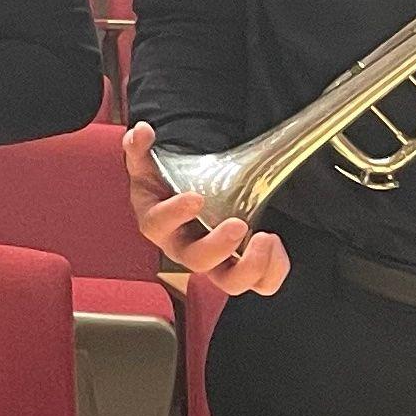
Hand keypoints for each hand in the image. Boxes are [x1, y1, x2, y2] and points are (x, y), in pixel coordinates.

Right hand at [123, 121, 288, 297]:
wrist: (193, 201)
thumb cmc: (170, 187)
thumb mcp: (150, 165)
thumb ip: (139, 147)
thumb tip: (141, 131)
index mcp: (160, 224)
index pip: (159, 225)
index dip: (175, 214)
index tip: (195, 198)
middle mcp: (185, 248)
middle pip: (195, 261)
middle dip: (218, 245)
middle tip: (238, 224)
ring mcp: (214, 263)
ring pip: (229, 282)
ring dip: (250, 266)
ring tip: (266, 239)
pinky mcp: (241, 268)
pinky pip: (261, 283)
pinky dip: (273, 271)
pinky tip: (275, 244)